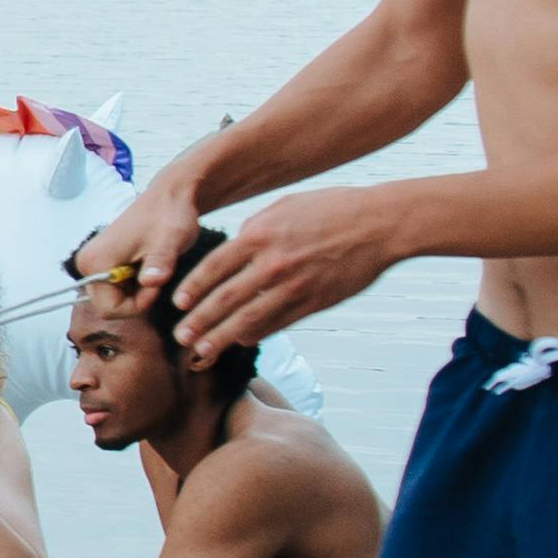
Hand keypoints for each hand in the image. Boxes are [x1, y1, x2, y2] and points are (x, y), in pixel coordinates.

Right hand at [75, 187, 205, 302]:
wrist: (171, 196)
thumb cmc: (170, 215)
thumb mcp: (170, 241)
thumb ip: (160, 262)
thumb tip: (150, 281)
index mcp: (96, 262)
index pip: (109, 309)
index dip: (137, 305)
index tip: (157, 285)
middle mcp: (88, 265)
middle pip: (109, 306)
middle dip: (137, 300)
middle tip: (157, 277)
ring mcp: (95, 264)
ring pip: (115, 299)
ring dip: (138, 293)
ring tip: (154, 269)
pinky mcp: (104, 263)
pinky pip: (118, 289)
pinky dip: (137, 285)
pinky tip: (149, 267)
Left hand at [174, 189, 405, 358]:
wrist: (380, 224)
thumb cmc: (331, 208)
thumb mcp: (285, 207)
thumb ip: (255, 228)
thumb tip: (233, 247)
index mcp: (261, 234)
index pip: (215, 266)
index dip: (193, 288)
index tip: (177, 304)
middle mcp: (273, 262)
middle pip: (226, 298)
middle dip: (199, 321)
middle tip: (180, 337)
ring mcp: (295, 286)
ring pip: (249, 318)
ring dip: (222, 337)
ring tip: (202, 351)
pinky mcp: (315, 302)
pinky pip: (279, 323)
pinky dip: (257, 333)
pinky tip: (242, 341)